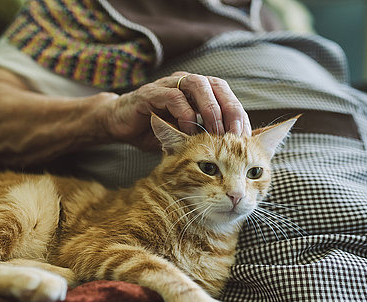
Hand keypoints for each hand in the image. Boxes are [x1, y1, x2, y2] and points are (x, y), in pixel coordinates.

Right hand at [99, 72, 250, 150]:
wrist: (120, 125)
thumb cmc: (156, 131)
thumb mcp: (186, 137)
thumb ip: (206, 138)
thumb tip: (236, 152)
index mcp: (200, 92)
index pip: (227, 96)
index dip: (239, 115)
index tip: (246, 138)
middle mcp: (187, 83)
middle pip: (217, 86)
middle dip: (230, 110)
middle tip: (236, 134)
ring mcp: (169, 84)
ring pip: (197, 85)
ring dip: (210, 109)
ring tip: (215, 132)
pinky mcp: (151, 93)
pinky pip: (173, 97)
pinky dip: (185, 113)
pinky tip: (189, 131)